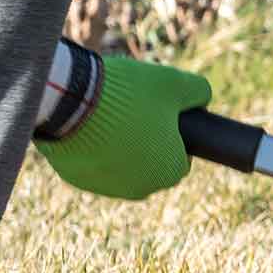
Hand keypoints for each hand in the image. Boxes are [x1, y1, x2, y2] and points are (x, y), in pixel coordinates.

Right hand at [36, 58, 211, 199]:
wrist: (69, 103)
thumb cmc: (128, 95)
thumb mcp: (174, 83)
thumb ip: (198, 91)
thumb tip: (203, 98)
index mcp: (170, 171)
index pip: (182, 157)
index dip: (174, 135)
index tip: (161, 116)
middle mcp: (141, 189)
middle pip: (152, 163)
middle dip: (146, 141)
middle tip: (134, 112)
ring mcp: (106, 188)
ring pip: (122, 166)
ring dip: (119, 147)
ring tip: (109, 116)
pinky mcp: (78, 180)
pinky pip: (93, 164)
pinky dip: (93, 149)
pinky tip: (88, 125)